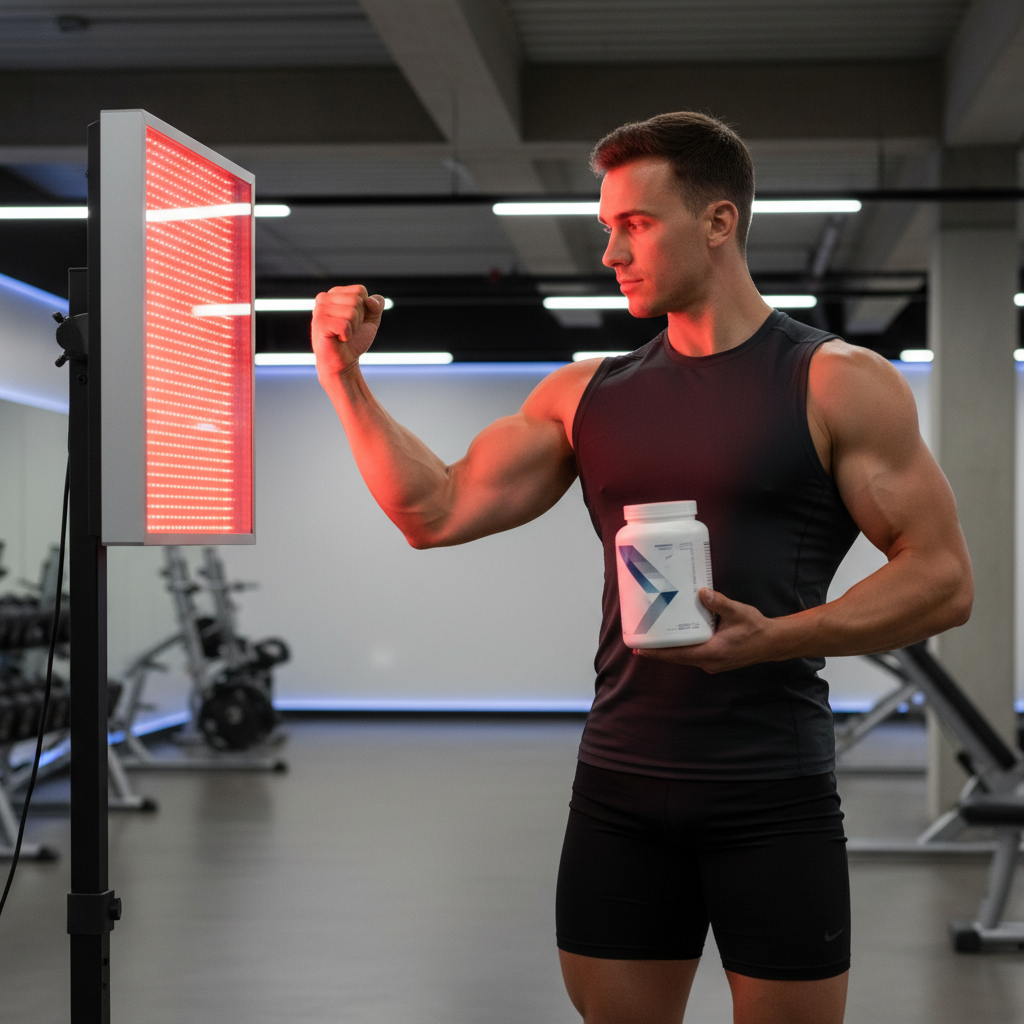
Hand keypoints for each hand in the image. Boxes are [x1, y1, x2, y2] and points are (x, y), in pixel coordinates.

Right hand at [311, 285, 386, 375]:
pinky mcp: (319, 323)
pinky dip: (347, 335)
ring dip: (353, 328)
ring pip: (351, 312)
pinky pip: (344, 324)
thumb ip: (377, 305)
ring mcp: (319, 309)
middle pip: (356, 300)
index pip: (360, 290)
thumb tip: (369, 301)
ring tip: (343, 334)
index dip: (365, 309)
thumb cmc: (355, 340)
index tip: (355, 320)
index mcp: (335, 293)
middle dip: (359, 319)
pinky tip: (338, 339)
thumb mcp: (371, 319)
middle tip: (348, 329)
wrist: (344, 362)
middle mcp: (324, 298)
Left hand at [634, 588, 777, 673]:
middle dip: (658, 651)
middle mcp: (709, 662)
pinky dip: (682, 648)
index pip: (678, 655)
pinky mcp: (715, 659)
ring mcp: (712, 663)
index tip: (640, 650)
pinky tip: (674, 638)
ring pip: (685, 658)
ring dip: (669, 650)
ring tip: (652, 640)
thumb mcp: (738, 612)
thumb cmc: (756, 628)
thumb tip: (702, 592)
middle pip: (677, 658)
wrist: (773, 642)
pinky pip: (693, 655)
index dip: (658, 653)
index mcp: (712, 653)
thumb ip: (719, 603)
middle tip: (639, 642)